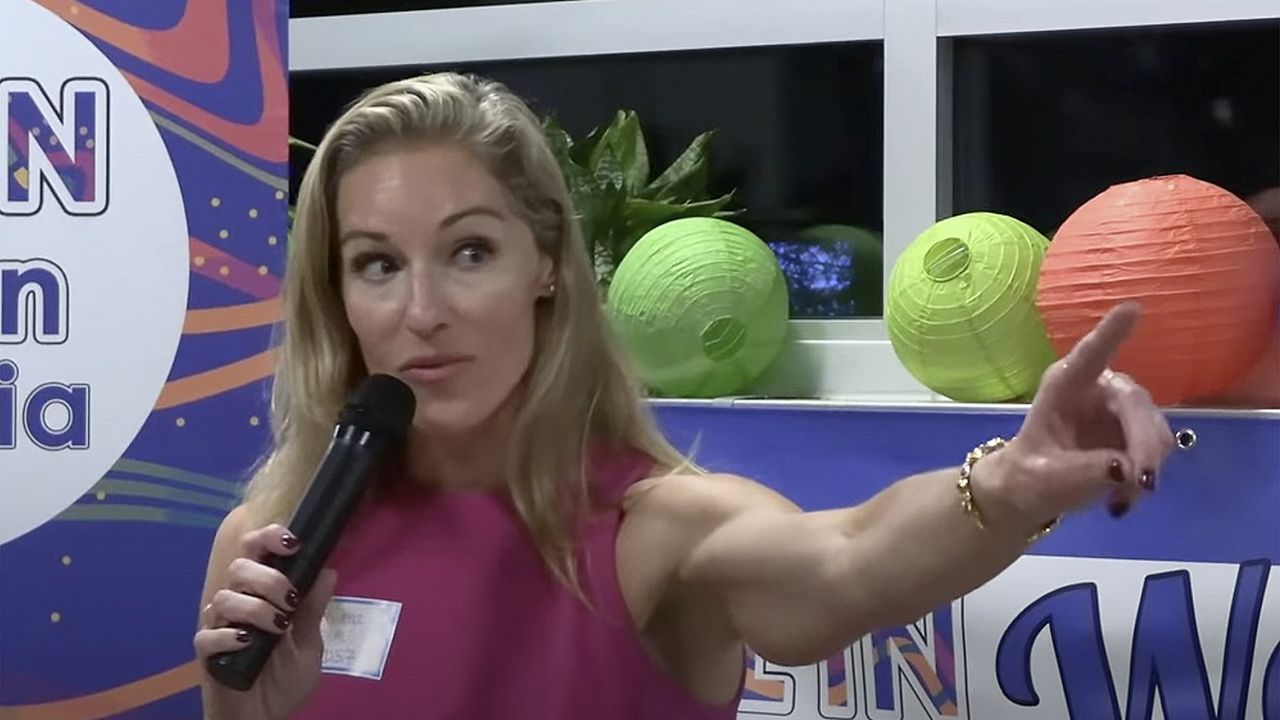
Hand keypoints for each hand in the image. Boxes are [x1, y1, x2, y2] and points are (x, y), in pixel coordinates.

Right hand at [193, 523, 336, 719]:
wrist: (266, 718)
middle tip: (290, 600)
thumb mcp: (309, 644)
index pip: (256, 551)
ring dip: (256, 608)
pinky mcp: (208, 654)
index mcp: (264, 594)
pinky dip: (230, 635)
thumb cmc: (285, 680)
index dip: (269, 538)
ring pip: (224, 597)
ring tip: (278, 628)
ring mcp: (221, 627)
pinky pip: (208, 634)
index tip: (292, 543)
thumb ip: (314, 609)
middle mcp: (239, 603)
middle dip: (268, 578)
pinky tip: (250, 644)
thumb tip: (329, 570)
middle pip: (240, 567)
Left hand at [976, 303, 1175, 530]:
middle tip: (1144, 481)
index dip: (1111, 333)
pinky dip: (1144, 478)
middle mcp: (1097, 390)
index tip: (1133, 308)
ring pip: (1154, 428)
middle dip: (1144, 442)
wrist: (1034, 491)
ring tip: (1122, 497)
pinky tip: (1122, 499)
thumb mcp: (1047, 477)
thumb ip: (1085, 471)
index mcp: (1065, 385)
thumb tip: (1126, 468)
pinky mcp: (1136, 433)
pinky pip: (1157, 451)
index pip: (1090, 355)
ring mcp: (1121, 411)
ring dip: (1147, 464)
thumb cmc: (1030, 474)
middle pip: (1134, 403)